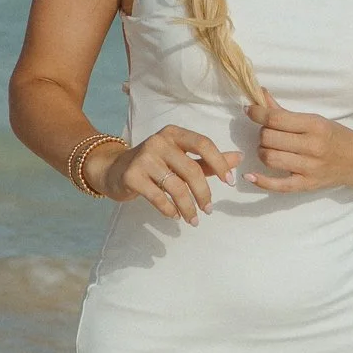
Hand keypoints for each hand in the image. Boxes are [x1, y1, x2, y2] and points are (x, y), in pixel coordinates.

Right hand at [92, 124, 241, 224]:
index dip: (219, 163)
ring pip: (176, 186)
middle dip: (204, 193)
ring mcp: (143, 158)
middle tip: (209, 210)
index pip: (203, 144)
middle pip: (191, 169)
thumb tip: (239, 158)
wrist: (114, 170)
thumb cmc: (153, 164)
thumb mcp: (180, 158)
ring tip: (193, 219)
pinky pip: (158, 197)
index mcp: (174, 134)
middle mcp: (158, 142)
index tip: (229, 182)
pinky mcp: (131, 176)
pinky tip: (174, 216)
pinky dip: (170, 210)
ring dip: (188, 207)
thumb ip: (207, 160)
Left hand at [246, 92, 352, 193]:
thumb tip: (259, 95)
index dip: (257, 113)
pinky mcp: (306, 185)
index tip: (249, 110)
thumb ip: (284, 111)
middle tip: (268, 133)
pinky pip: (278, 185)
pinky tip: (249, 175)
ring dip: (262, 151)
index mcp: (314, 125)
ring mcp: (309, 168)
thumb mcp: (313, 119)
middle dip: (263, 133)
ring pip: (270, 158)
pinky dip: (261, 181)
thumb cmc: (333, 136)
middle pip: (269, 138)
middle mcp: (312, 146)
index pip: (276, 118)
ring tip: (269, 148)